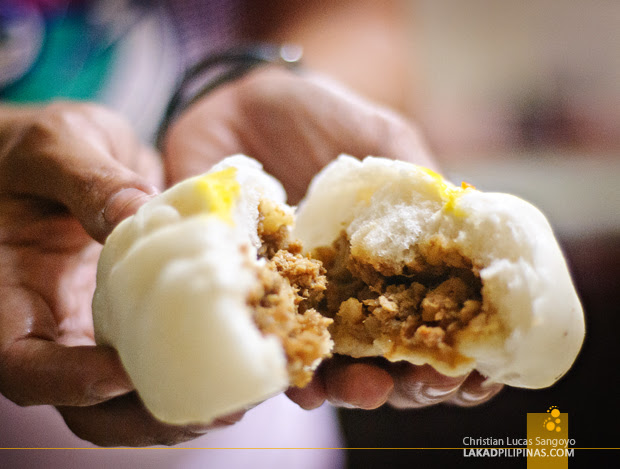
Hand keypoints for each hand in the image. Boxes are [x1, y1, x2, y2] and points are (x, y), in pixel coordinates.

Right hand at [0, 102, 237, 445]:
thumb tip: (137, 215)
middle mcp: (55, 326)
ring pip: (129, 401)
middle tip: (209, 412)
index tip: (125, 371)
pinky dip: (202, 368)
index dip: (69, 383)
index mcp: (13, 292)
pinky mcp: (136, 319)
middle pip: (84, 409)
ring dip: (183, 409)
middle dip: (143, 420)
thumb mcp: (56, 146)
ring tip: (239, 400)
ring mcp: (97, 329)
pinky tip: (246, 354)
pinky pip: (164, 358)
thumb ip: (88, 180)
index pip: (21, 366)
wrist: (63, 159)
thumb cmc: (42, 150)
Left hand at [161, 67, 501, 410]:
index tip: (473, 373)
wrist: (237, 102)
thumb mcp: (380, 138)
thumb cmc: (316, 116)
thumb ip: (418, 180)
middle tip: (419, 386)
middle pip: (380, 356)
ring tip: (360, 390)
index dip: (456, 354)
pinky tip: (296, 379)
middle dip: (404, 384)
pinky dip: (278, 365)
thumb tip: (467, 228)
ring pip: (323, 361)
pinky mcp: (246, 290)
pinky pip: (261, 338)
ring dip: (345, 386)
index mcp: (387, 259)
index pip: (430, 319)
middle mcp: (342, 288)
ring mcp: (293, 295)